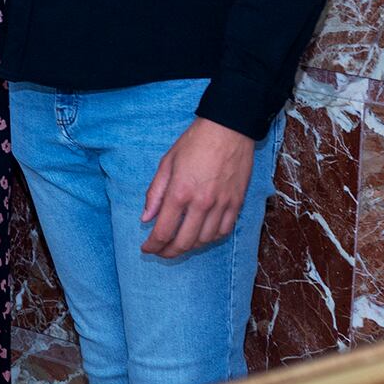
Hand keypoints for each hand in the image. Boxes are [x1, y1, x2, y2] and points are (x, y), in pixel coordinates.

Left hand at [141, 117, 260, 257]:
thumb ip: (155, 194)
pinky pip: (224, 231)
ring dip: (189, 247)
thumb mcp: (166, 164)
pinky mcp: (237, 204)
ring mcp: (222, 205)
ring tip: (178, 244)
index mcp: (180, 192)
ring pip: (205, 240)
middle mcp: (202, 203)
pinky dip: (211, 239)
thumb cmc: (194, 143)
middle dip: (168, 252)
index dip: (153, 245)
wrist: (228, 130)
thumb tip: (146, 218)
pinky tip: (201, 236)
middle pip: (184, 242)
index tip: (146, 249)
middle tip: (159, 253)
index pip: (164, 230)